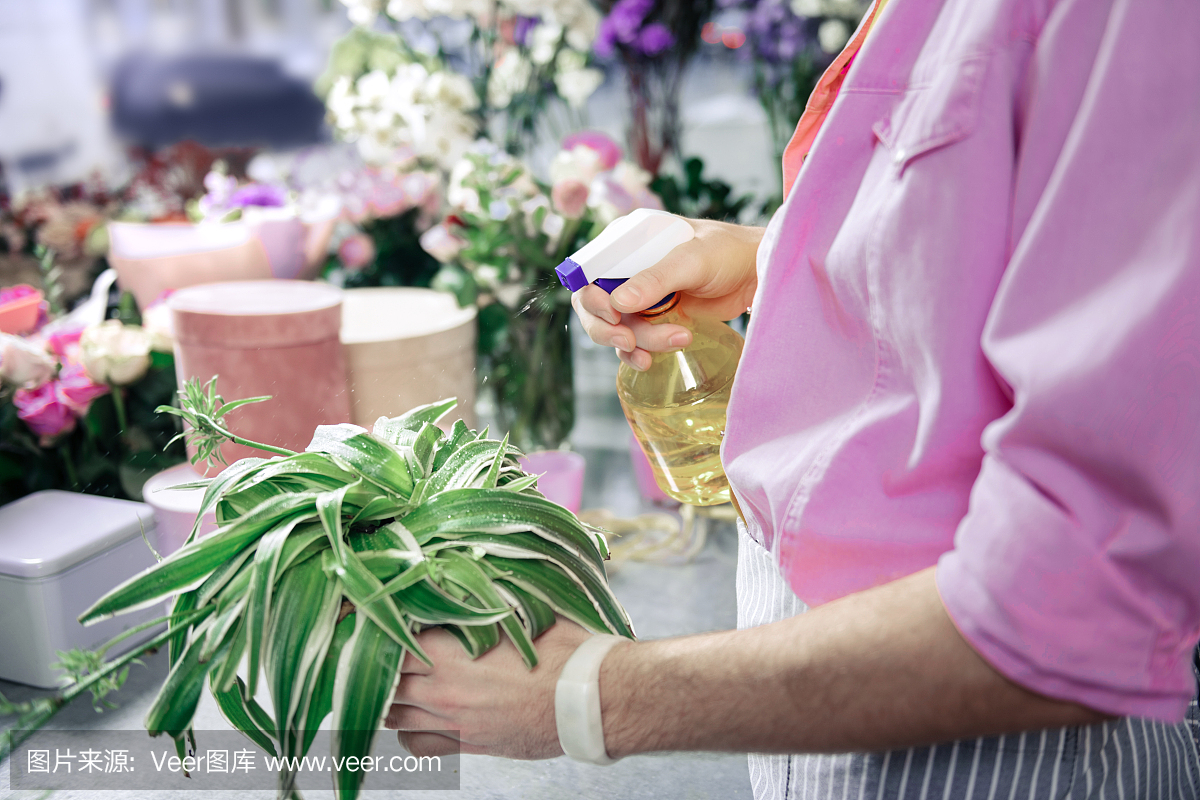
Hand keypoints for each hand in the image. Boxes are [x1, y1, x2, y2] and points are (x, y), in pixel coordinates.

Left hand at [384, 618, 592, 759]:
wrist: (589, 697)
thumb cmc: (561, 649)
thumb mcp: (518, 609)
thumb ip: (480, 600)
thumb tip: (459, 574)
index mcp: (447, 650)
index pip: (386, 642)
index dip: (371, 631)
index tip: (367, 622)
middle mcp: (441, 688)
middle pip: (382, 680)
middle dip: (374, 666)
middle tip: (374, 652)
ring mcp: (453, 719)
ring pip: (393, 715)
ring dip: (388, 698)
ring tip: (392, 683)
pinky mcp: (469, 743)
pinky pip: (418, 746)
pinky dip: (408, 734)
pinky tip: (417, 719)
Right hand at [572, 217, 763, 370]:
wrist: (756, 275)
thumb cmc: (729, 252)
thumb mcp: (692, 260)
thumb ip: (656, 279)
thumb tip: (618, 303)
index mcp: (628, 243)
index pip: (589, 271)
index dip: (590, 296)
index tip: (612, 314)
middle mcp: (626, 270)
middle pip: (594, 306)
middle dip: (608, 328)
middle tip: (630, 340)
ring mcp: (639, 297)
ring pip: (615, 329)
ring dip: (637, 342)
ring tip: (677, 339)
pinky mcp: (654, 319)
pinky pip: (632, 343)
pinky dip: (639, 353)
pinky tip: (654, 359)